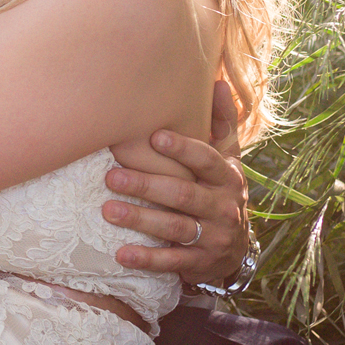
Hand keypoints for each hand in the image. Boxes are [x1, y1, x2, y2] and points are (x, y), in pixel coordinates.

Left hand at [103, 81, 250, 285]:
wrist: (236, 248)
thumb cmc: (220, 191)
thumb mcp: (228, 159)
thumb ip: (221, 123)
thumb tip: (216, 80)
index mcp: (228, 177)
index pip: (207, 160)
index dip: (183, 149)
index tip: (155, 136)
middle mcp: (224, 207)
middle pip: (184, 194)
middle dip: (148, 185)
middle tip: (112, 175)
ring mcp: (213, 237)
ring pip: (175, 228)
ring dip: (141, 220)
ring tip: (108, 210)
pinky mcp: (200, 263)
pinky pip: (172, 262)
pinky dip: (147, 258)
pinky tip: (120, 254)